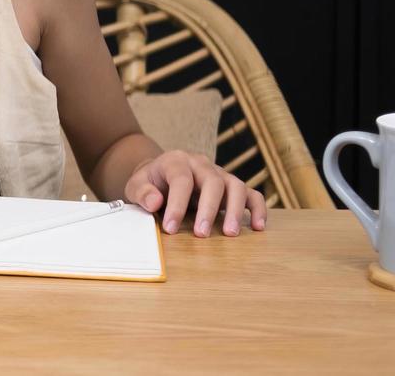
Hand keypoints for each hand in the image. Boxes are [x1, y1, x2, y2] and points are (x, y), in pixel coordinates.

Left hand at [124, 149, 266, 236]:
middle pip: (213, 181)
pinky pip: (252, 194)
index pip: (181, 180)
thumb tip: (155, 202)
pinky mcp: (232, 187)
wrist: (161, 176)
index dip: (176, 205)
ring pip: (236, 185)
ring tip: (230, 233)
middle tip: (202, 234)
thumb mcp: (136, 185)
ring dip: (236, 210)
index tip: (170, 229)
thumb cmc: (150, 183)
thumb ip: (142, 192)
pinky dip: (258, 208)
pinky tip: (258, 227)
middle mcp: (201, 164)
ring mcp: (220, 174)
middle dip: (209, 209)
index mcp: (176, 161)